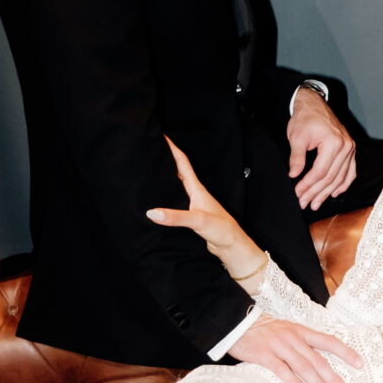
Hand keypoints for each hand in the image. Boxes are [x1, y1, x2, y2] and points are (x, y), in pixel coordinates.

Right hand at [147, 138, 264, 283]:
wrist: (232, 246)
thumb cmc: (221, 230)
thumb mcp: (198, 221)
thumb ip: (175, 217)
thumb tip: (151, 212)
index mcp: (197, 189)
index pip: (182, 163)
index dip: (172, 148)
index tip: (161, 136)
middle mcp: (195, 193)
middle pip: (178, 171)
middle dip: (166, 160)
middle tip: (152, 150)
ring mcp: (193, 204)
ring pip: (176, 186)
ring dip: (166, 177)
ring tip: (150, 170)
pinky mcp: (191, 216)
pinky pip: (175, 201)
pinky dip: (166, 196)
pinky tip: (158, 200)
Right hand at [231, 316, 361, 382]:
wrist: (237, 323)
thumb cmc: (265, 331)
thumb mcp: (287, 331)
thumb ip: (303, 344)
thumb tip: (320, 365)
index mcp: (302, 332)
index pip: (329, 341)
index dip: (345, 352)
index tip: (360, 365)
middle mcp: (294, 338)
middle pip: (318, 360)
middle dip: (333, 378)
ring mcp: (279, 346)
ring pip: (303, 367)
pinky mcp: (264, 354)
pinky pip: (281, 369)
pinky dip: (292, 380)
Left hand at [287, 87, 356, 210]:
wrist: (314, 104)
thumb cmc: (305, 118)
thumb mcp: (296, 137)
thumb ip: (297, 158)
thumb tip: (294, 175)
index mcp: (333, 142)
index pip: (320, 171)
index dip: (308, 185)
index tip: (298, 193)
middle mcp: (346, 146)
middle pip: (330, 177)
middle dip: (316, 192)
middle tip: (305, 203)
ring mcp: (350, 148)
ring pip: (340, 177)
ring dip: (328, 192)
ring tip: (316, 203)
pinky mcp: (350, 149)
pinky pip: (350, 171)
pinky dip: (344, 183)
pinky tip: (335, 193)